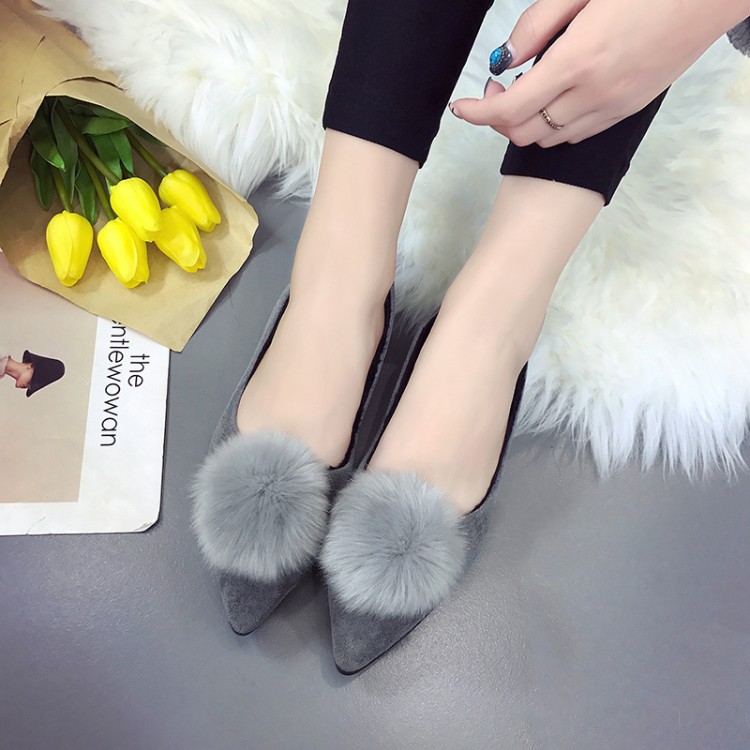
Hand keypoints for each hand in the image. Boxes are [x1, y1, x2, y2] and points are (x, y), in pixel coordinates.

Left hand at [450, 0, 749, 146]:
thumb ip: (537, 25)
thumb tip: (506, 60)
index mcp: (577, 60)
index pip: (509, 109)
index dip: (477, 114)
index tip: (460, 108)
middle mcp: (593, 93)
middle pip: (523, 132)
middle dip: (498, 118)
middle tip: (498, 87)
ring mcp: (612, 107)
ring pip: (548, 139)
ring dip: (525, 123)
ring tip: (526, 90)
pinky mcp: (628, 110)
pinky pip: (576, 134)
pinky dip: (553, 127)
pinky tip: (555, 99)